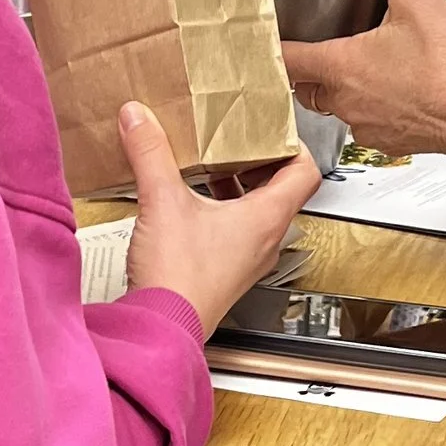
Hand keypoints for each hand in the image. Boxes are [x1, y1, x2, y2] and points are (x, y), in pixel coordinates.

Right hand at [119, 102, 320, 335]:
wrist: (163, 328)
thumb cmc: (180, 280)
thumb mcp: (162, 201)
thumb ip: (150, 153)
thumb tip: (139, 117)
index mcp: (267, 218)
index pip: (306, 172)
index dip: (293, 145)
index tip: (271, 129)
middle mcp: (266, 240)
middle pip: (280, 189)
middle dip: (258, 162)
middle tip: (236, 142)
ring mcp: (248, 259)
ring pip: (256, 212)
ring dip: (238, 186)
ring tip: (211, 166)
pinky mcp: (226, 271)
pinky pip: (236, 231)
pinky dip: (221, 210)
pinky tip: (190, 202)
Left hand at [284, 0, 445, 169]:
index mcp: (343, 67)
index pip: (287, 59)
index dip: (275, 46)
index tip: (272, 37)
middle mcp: (347, 102)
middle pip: (306, 86)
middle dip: (309, 67)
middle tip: (322, 45)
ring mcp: (367, 126)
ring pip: (338, 105)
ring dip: (345, 85)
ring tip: (368, 61)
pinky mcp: (389, 141)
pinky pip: (367, 121)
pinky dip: (374, 104)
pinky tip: (398, 86)